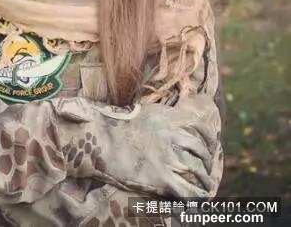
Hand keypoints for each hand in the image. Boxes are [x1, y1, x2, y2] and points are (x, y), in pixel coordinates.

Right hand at [51, 95, 218, 197]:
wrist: (98, 139)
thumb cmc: (118, 124)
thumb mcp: (146, 111)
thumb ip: (167, 114)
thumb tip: (181, 111)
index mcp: (170, 118)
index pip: (203, 126)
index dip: (211, 137)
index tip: (211, 144)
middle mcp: (173, 136)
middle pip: (202, 151)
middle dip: (207, 161)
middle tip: (205, 167)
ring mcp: (169, 158)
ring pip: (199, 172)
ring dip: (203, 179)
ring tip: (203, 183)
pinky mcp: (162, 179)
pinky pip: (190, 192)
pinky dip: (197, 197)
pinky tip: (198, 198)